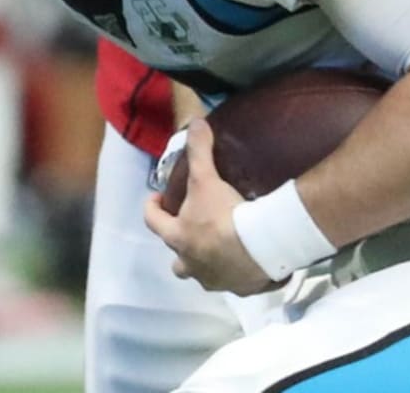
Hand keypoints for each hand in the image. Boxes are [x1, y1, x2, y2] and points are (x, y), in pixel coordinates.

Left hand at [142, 119, 274, 295]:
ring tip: (222, 246)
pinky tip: (248, 259)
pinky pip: (233, 281)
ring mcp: (212, 279)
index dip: (152, 208)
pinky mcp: (237, 288)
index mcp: (178, 237)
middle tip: (193, 227)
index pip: (153, 222)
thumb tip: (195, 122)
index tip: (156, 198)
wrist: (258, 248)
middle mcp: (190, 263)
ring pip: (202, 273)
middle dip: (181, 245)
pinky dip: (237, 271)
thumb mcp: (207, 179)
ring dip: (207, 262)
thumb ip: (199, 150)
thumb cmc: (223, 215)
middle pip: (176, 260)